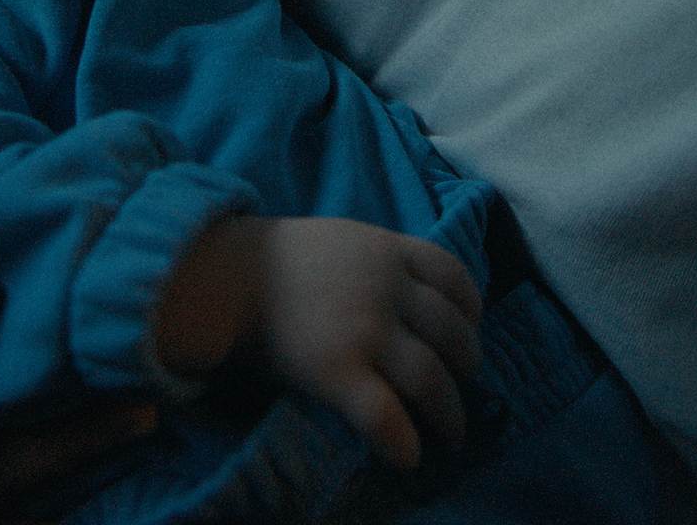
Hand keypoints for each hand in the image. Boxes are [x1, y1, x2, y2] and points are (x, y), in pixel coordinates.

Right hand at [160, 216, 482, 470]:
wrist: (226, 273)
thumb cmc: (278, 260)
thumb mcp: (341, 239)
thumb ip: (377, 261)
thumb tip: (407, 298)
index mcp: (389, 250)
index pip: (455, 276)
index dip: (471, 309)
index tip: (468, 330)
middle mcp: (387, 289)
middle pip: (454, 334)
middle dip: (467, 368)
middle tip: (461, 390)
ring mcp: (365, 330)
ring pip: (432, 379)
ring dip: (450, 414)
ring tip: (449, 434)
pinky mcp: (337, 370)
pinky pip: (386, 415)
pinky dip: (403, 441)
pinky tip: (406, 456)